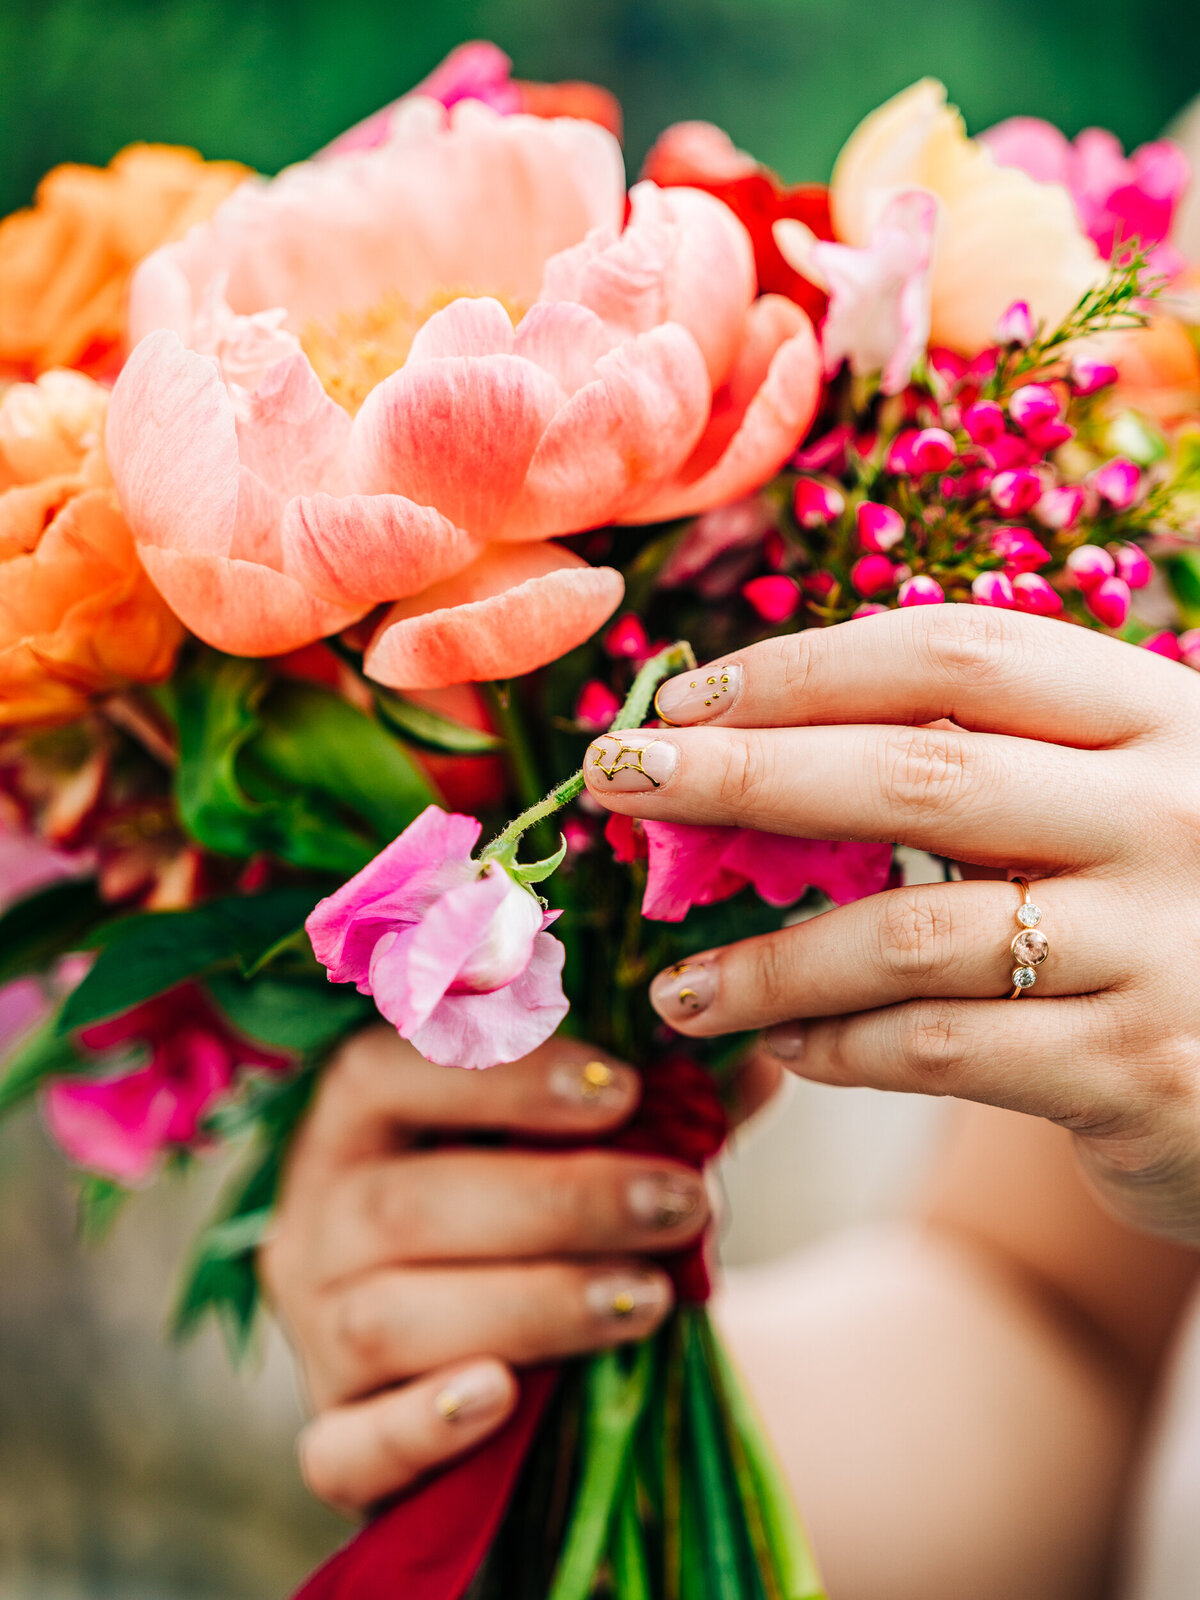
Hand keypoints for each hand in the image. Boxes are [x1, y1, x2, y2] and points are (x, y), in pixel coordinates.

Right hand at [259, 1029, 718, 1515]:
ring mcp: (315, 1331)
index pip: (389, 1069)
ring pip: (388, 1317)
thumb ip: (661, 1107)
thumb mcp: (585, 1147)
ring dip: (528, 1304)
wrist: (513, 1352)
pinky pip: (348, 1444)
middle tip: (679, 1201)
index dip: (501, 1075)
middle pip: (406, 1203)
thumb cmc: (537, 1215)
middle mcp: (315, 1218)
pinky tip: (500, 1397)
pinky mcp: (334, 1437)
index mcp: (356, 1119)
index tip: (624, 1089)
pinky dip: (421, 1424)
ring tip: (647, 1297)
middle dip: (556, 1201)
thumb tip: (759, 1064)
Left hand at [582, 605, 1199, 1244]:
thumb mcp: (1097, 811)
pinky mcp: (1142, 1070)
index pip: (953, 655)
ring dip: (767, 963)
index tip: (681, 700)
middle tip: (618, 783)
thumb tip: (740, 757)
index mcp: (1155, 715)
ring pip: (908, 936)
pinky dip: (841, 1047)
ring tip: (680, 986)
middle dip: (741, 776)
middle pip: (914, 775)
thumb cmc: (1155, 918)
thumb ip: (966, 773)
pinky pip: (941, 1050)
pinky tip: (787, 1048)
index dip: (802, 669)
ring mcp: (1164, 945)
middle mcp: (1174, 814)